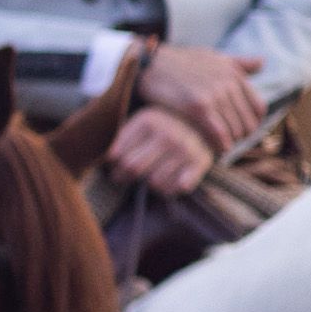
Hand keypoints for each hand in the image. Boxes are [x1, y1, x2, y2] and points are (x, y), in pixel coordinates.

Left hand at [106, 104, 220, 196]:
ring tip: (147, 177)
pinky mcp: (201, 162)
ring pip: (155, 182)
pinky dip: (170, 190)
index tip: (114, 166)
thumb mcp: (138, 125)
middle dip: (124, 177)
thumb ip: (121, 141)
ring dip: (148, 184)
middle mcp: (168, 134)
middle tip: (122, 178)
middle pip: (134, 169)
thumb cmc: (158, 128)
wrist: (199, 123)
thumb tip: (109, 161)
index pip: (117, 155)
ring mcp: (186, 149)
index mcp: (147, 121)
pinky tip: (166, 183)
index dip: (112, 166)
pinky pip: (177, 188)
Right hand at [138, 41, 264, 151]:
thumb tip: (263, 62)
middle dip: (240, 137)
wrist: (148, 64)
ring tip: (219, 146)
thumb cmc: (179, 62)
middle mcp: (228, 83)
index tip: (240, 130)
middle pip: (248, 122)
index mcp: (234, 73)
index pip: (258, 108)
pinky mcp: (198, 106)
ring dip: (229, 142)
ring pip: (235, 130)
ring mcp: (214, 94)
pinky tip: (215, 148)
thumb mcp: (213, 57)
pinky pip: (219, 133)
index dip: (252, 123)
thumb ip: (239, 63)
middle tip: (228, 142)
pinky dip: (220, 144)